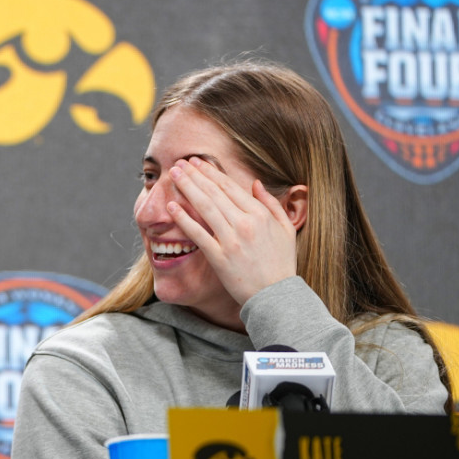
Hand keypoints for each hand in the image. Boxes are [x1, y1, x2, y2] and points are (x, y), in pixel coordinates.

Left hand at [166, 158, 298, 304]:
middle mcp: (245, 224)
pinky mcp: (219, 257)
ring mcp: (231, 241)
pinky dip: (184, 219)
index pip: (230, 187)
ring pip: (205, 208)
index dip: (211, 172)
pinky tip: (172, 207)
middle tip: (180, 163)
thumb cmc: (281, 262)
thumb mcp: (286, 229)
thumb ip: (271, 203)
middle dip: (195, 175)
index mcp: (260, 215)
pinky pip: (198, 234)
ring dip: (187, 188)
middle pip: (214, 193)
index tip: (198, 162)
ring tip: (174, 175)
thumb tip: (255, 183)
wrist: (276, 296)